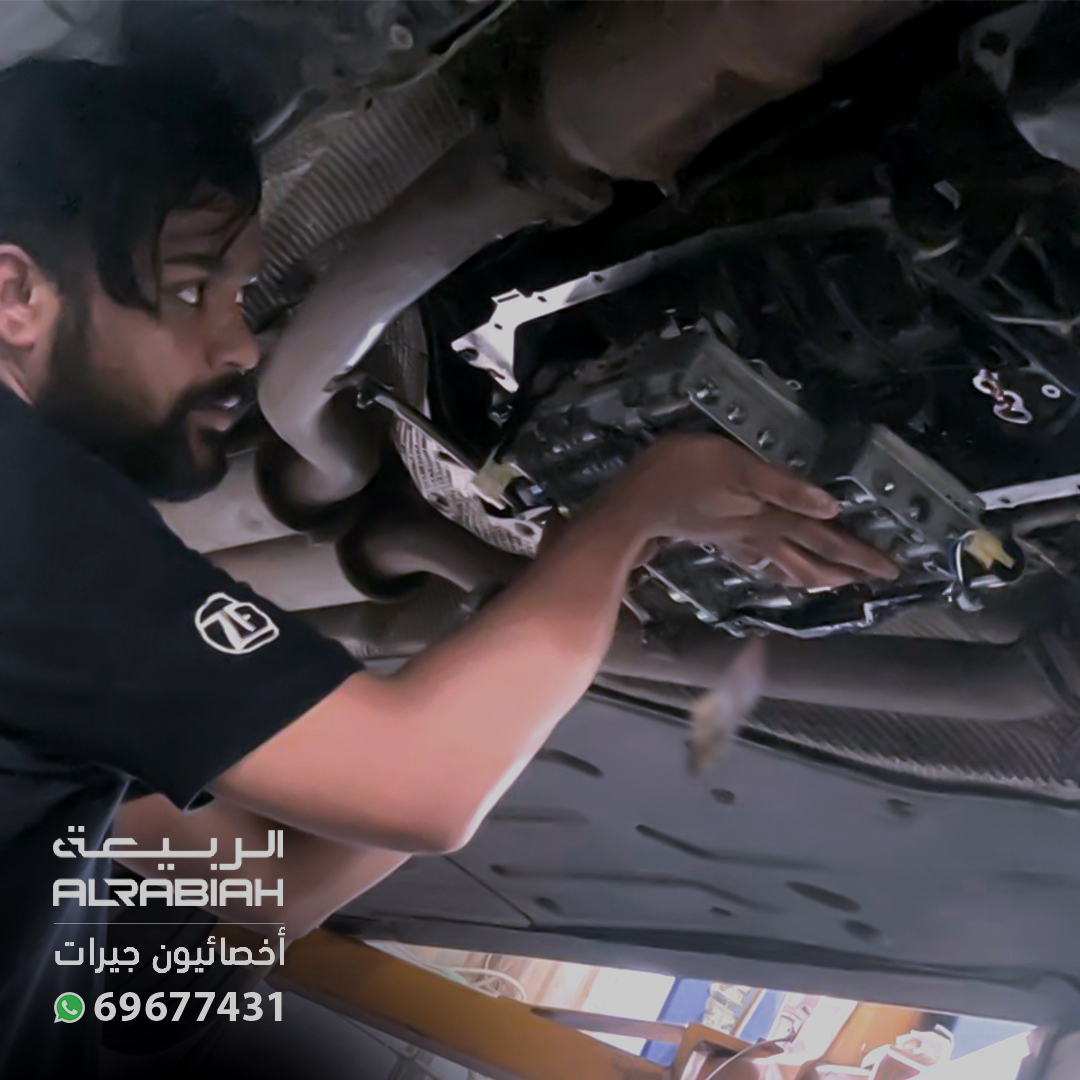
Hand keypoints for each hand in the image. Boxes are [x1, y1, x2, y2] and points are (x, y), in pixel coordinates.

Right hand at [607, 433, 898, 589]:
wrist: (632, 504)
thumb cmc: (681, 474)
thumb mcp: (738, 467)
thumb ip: (785, 487)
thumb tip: (833, 509)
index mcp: (768, 518)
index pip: (823, 539)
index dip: (858, 554)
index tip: (892, 572)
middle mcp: (757, 535)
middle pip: (807, 560)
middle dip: (840, 572)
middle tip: (869, 585)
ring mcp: (734, 540)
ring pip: (781, 563)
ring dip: (809, 574)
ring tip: (828, 582)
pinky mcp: (714, 537)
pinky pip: (752, 557)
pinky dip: (768, 564)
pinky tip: (765, 565)